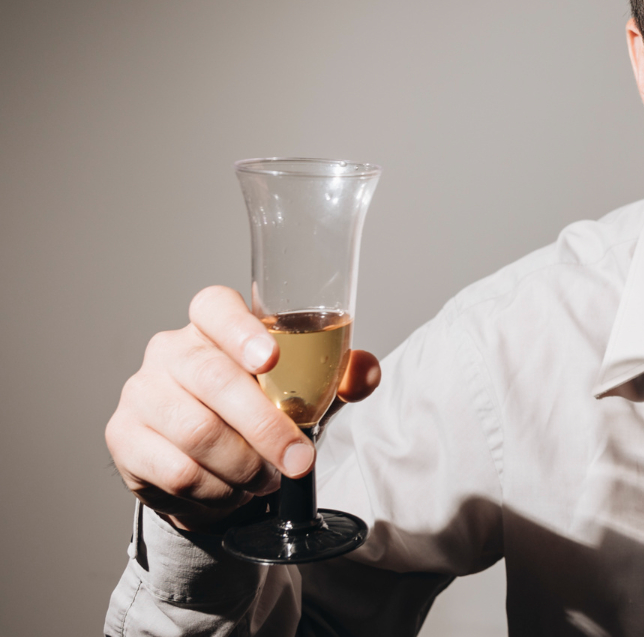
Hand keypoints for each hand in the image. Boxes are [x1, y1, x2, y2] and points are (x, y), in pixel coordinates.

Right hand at [105, 286, 381, 532]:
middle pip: (213, 379)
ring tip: (265, 477)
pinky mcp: (124, 438)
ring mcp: (141, 392)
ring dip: (244, 465)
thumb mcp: (302, 387)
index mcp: (212, 324)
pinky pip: (177, 471)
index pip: (215, 307)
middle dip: (266, 426)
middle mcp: (170, 350)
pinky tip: (232, 490)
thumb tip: (365, 374)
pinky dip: (217, 490)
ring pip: (197, 432)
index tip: (271, 359)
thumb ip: (338, 374)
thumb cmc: (258, 407)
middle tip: (299, 460)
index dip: (242, 330)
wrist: (206, 461)